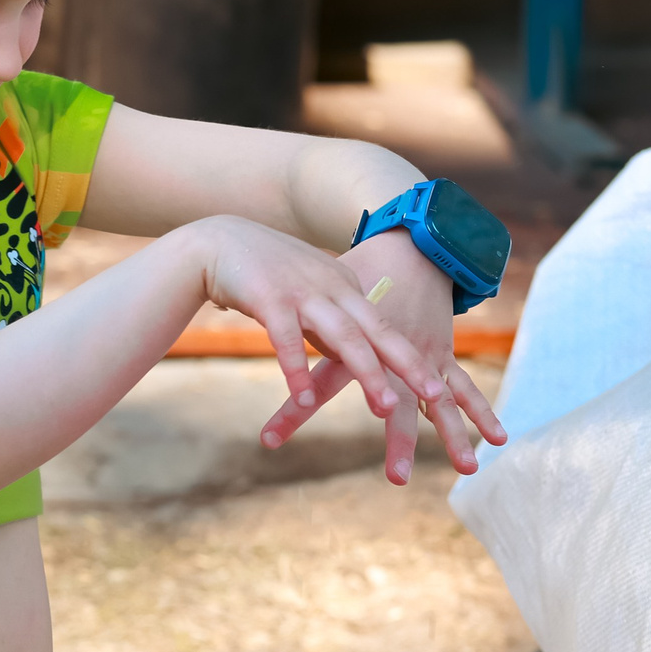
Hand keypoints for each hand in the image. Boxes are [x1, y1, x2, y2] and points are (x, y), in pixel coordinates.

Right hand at [195, 217, 443, 430]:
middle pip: (376, 332)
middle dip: (407, 365)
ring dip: (367, 373)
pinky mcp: (269, 300)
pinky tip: (303, 400)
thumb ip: (327, 323)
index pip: (381, 328)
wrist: (217, 243)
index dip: (408, 358)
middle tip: (433, 394)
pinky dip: (297, 369)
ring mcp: (302, 293)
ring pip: (344, 337)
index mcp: (343, 286)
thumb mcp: (305, 295)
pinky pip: (288, 340)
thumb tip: (346, 356)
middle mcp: (331, 289)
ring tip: (384, 408)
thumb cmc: (260, 272)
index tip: (432, 387)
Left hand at [257, 233, 508, 482]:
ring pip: (439, 399)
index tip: (268, 440)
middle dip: (397, 439)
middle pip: (395, 399)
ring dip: (451, 436)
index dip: (293, 409)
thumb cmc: (353, 275)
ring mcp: (425, 351)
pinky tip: (496, 440)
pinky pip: (463, 386)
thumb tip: (224, 311)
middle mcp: (391, 349)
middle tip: (395, 479)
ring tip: (466, 470)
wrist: (409, 243)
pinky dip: (480, 412)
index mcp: (350, 336)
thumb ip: (283, 320)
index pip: (318, 379)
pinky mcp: (443, 353)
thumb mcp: (317, 295)